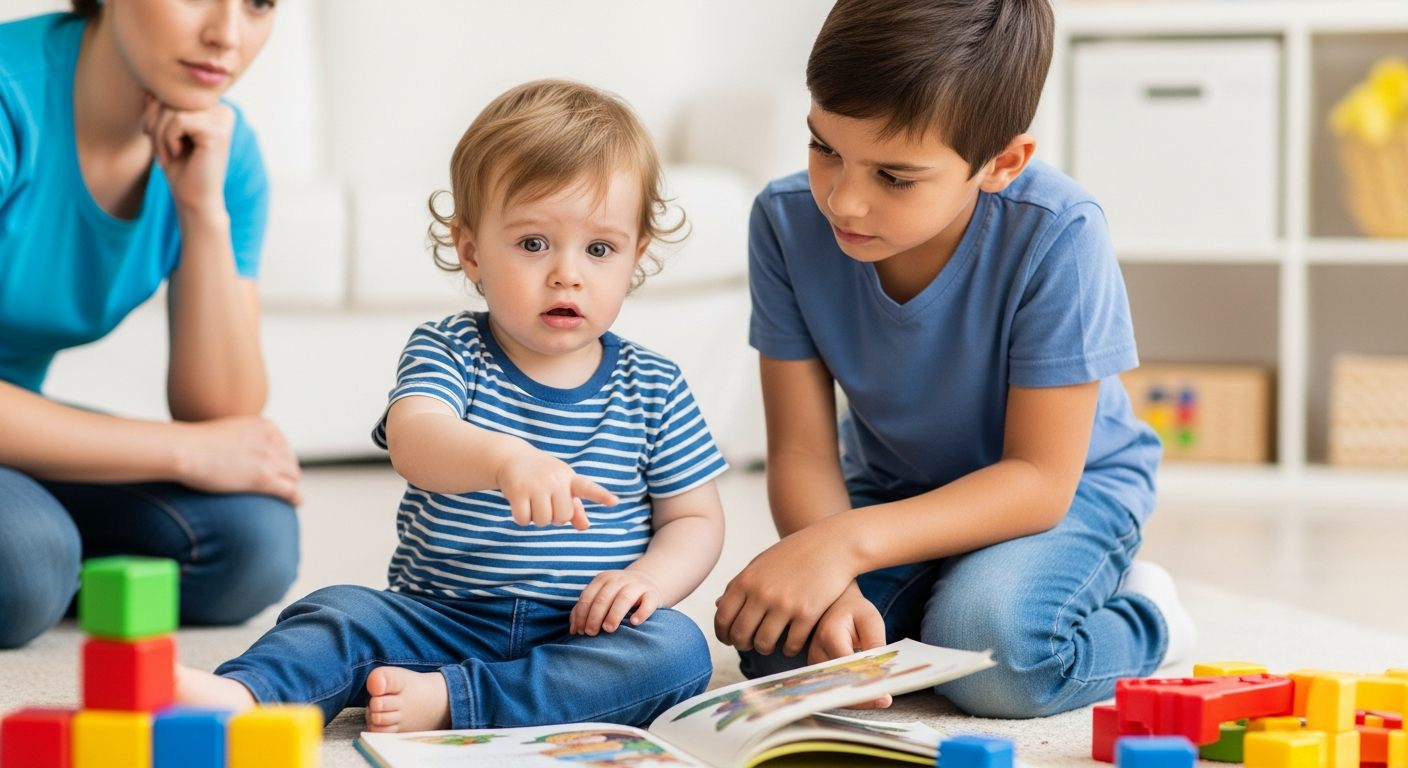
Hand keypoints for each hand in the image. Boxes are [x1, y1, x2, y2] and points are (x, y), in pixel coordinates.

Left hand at [142, 96, 234, 220]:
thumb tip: (148, 89)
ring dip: (160, 135)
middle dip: (156, 125)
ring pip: (172, 109)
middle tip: (161, 151)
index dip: (155, 114)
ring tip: (168, 155)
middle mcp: (223, 110)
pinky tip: (177, 155)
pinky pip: (177, 121)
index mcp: (214, 108)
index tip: (156, 138)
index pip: (173, 94)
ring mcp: (222, 120)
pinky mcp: (217, 131)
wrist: (195, 200)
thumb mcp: (166, 133)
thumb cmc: (182, 169)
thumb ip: (161, 110)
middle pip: (171, 99)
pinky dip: (168, 139)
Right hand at [175, 416, 301, 503]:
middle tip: (278, 485)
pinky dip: (296, 498)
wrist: (186, 450)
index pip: (283, 446)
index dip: (279, 460)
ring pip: (293, 476)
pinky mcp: (265, 479)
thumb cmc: (195, 444)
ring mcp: (270, 459)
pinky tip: (294, 503)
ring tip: (285, 496)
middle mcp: (272, 440)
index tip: (274, 470)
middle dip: (285, 472)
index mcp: (265, 426)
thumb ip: (242, 438)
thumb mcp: (228, 430)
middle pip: (289, 461)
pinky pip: (291, 491)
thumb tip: (238, 452)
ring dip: (289, 485)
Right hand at [495, 445, 615, 529]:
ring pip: (542, 521)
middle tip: (546, 504)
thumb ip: (575, 508)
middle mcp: (555, 480)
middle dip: (554, 518)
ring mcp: (536, 484)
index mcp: (569, 478)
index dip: (601, 496)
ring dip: (537, 519)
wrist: (512, 456)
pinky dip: (522, 519)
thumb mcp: (562, 486)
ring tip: (533, 503)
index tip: (614, 502)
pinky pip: (524, 519)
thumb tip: (585, 526)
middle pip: (562, 517)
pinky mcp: (518, 490)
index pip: (588, 488)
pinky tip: (520, 505)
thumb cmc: (543, 475)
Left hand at [571, 569, 662, 635]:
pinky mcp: (653, 594)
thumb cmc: (618, 595)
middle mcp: (619, 579)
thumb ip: (586, 610)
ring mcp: (637, 585)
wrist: (648, 583)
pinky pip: (648, 602)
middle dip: (594, 617)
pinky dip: (641, 612)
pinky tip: (634, 622)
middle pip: (603, 598)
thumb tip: (573, 630)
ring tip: (608, 629)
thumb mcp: (601, 596)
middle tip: (591, 634)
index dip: (581, 615)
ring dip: (614, 614)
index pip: (588, 596)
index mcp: (603, 579)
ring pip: (624, 598)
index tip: (580, 632)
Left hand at [713, 526, 857, 656]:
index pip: (722, 618)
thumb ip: (741, 584)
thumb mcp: (762, 562)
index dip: (723, 634)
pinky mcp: (807, 614)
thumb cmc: (797, 552)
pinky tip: (792, 643)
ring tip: (772, 644)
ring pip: (764, 644)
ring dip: (766, 648)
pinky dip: (790, 649)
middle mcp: (762, 593)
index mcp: (746, 580)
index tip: (729, 639)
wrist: (833, 544)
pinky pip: (791, 645)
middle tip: (751, 644)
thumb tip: (719, 605)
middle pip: (740, 635)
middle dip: (743, 644)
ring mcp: (785, 604)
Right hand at [809, 582, 890, 709]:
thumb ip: (875, 643)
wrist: (835, 604)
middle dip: (862, 697)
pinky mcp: (816, 670)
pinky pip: (833, 687)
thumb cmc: (854, 610)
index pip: (847, 668)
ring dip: (856, 698)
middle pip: (838, 683)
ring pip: (834, 690)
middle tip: (885, 701)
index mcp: (829, 636)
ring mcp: (813, 663)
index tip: (884, 694)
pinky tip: (868, 695)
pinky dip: (850, 693)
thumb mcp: (870, 619)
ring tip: (880, 699)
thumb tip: (880, 670)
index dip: (866, 682)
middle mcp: (816, 652)